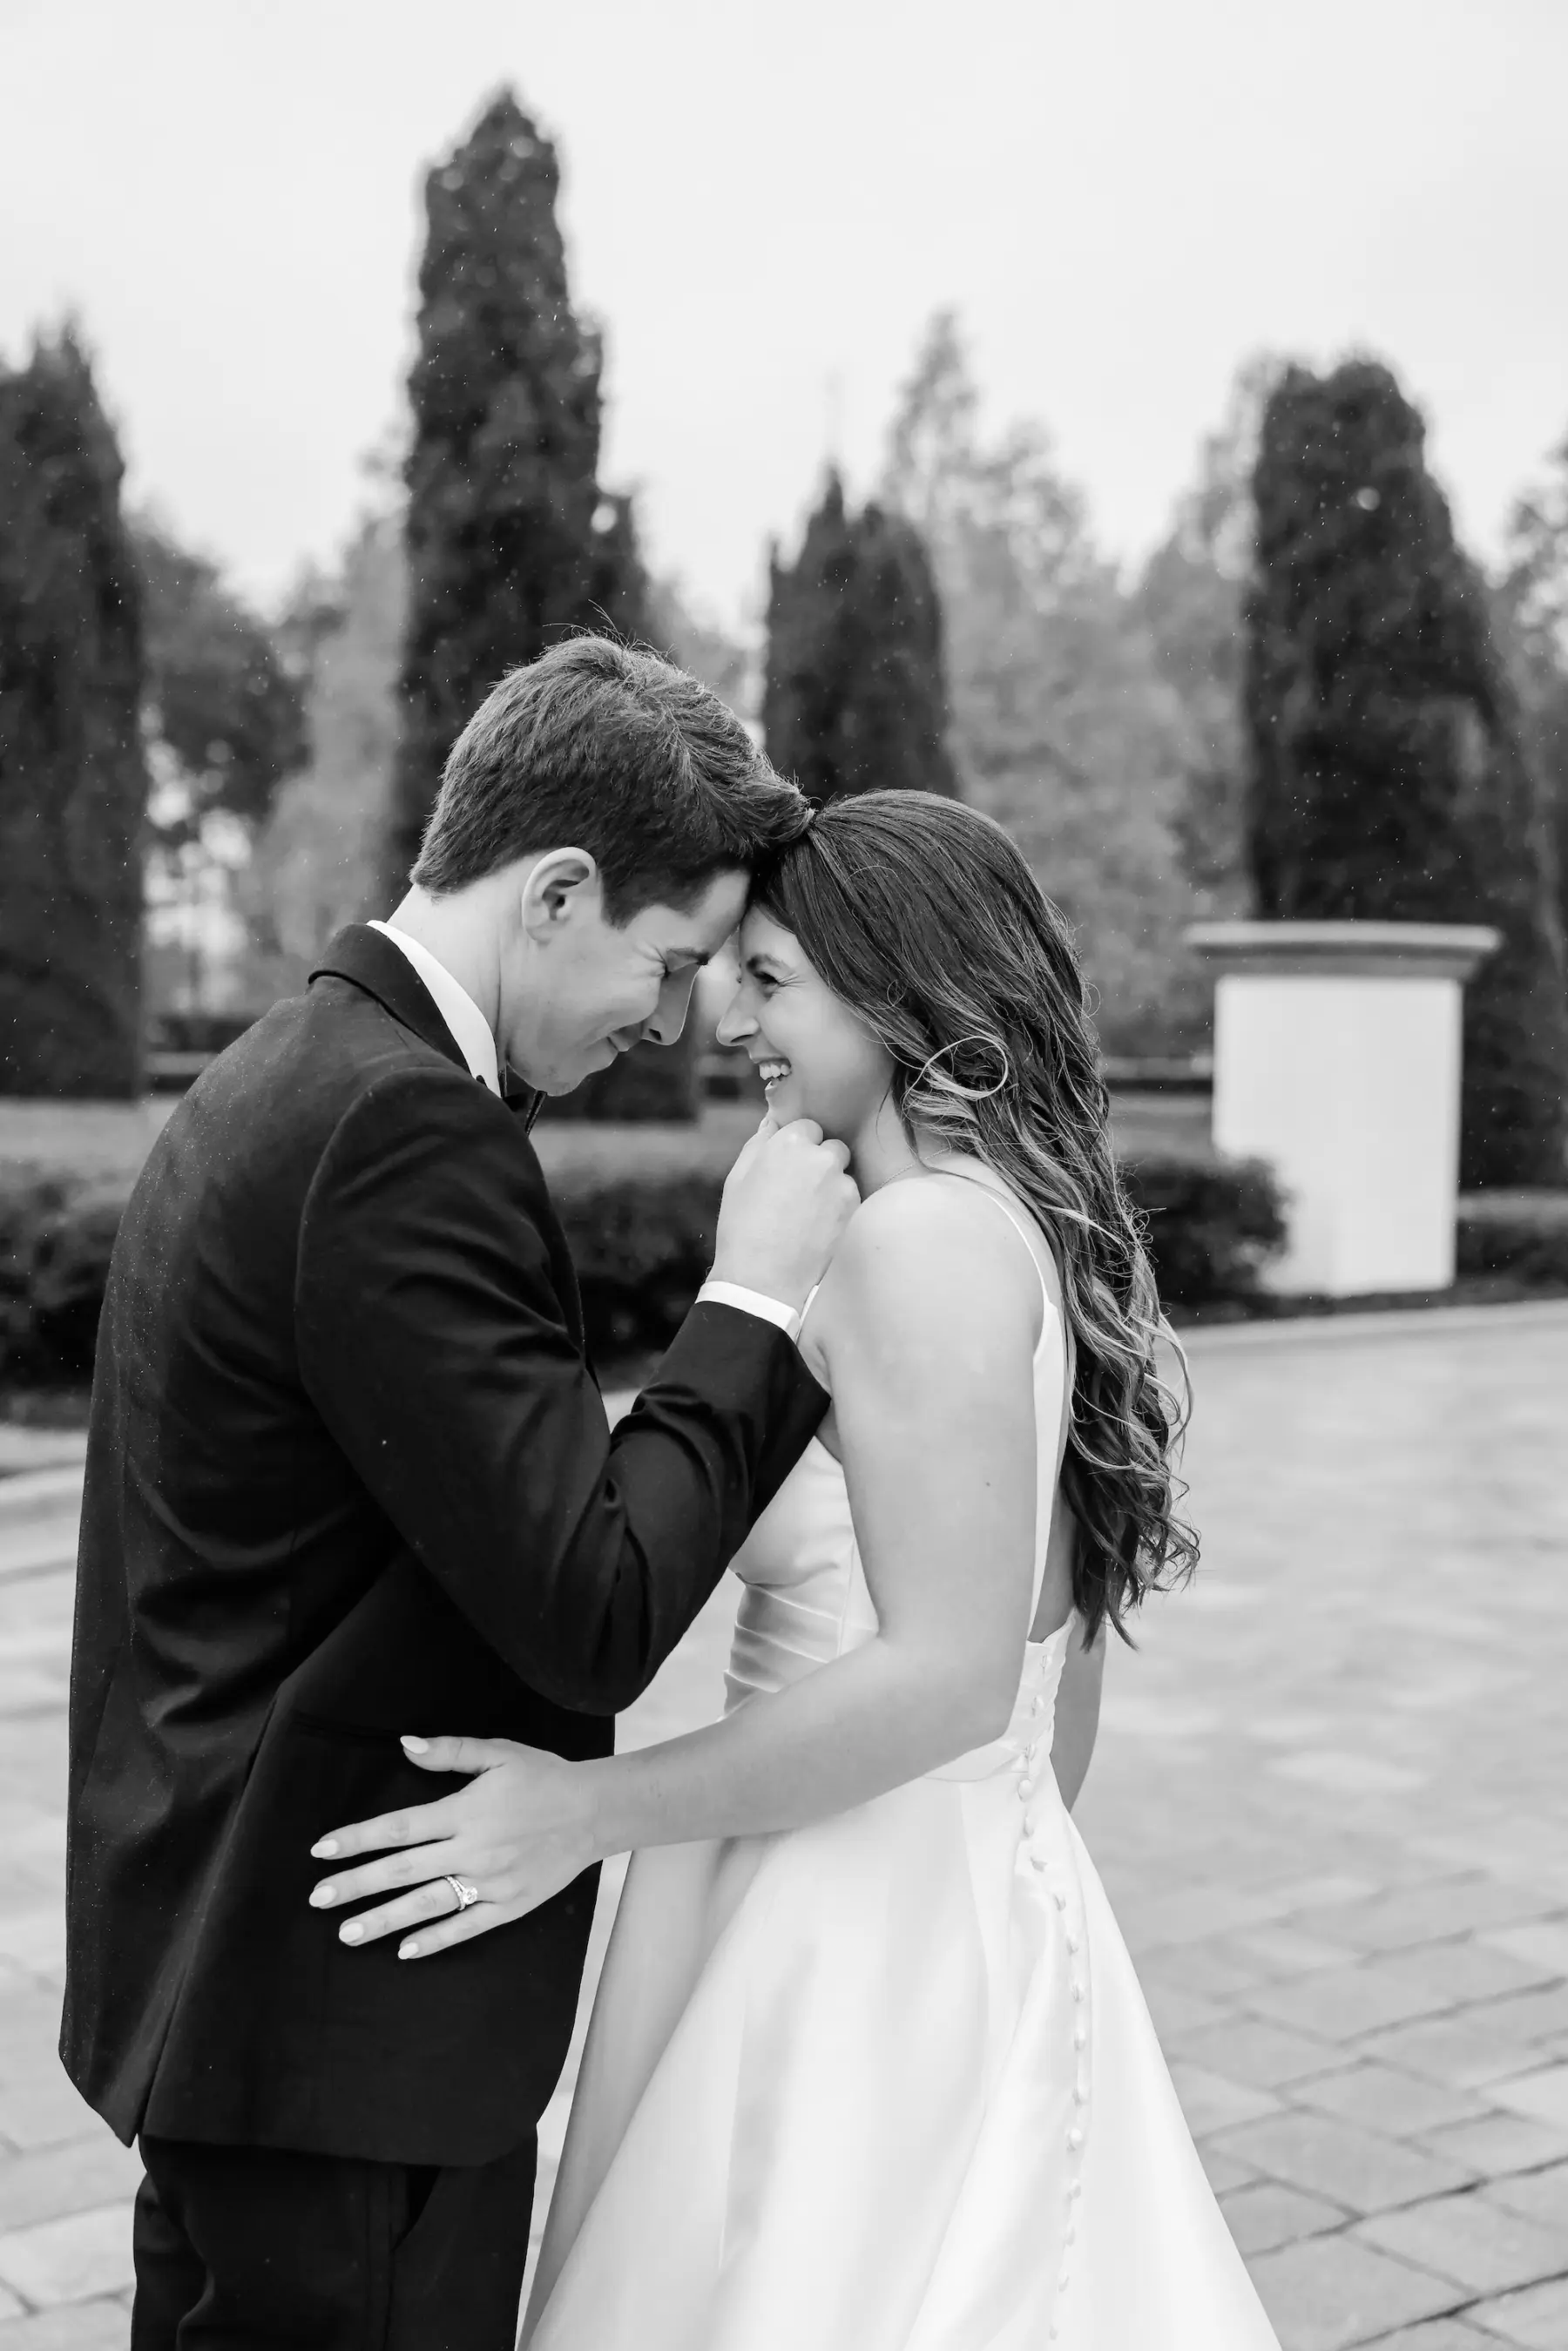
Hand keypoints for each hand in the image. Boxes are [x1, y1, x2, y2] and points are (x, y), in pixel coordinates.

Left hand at [307, 1734, 601, 1959]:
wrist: (596, 1811)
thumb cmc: (544, 1776)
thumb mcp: (499, 1752)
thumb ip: (449, 1752)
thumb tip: (403, 1745)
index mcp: (465, 1811)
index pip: (399, 1828)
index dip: (357, 1839)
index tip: (321, 1851)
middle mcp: (473, 1850)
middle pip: (403, 1870)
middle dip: (356, 1885)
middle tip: (317, 1899)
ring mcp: (491, 1882)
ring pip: (427, 1904)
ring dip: (384, 1919)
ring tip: (347, 1933)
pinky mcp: (510, 1905)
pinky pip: (466, 1927)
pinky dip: (435, 1940)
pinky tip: (405, 1951)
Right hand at [709, 1112, 857, 1314]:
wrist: (763, 1276)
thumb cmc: (742, 1226)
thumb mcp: (737, 1177)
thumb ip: (758, 1144)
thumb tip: (771, 1124)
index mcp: (789, 1142)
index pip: (808, 1127)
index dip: (798, 1147)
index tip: (788, 1167)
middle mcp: (821, 1157)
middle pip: (831, 1147)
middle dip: (821, 1161)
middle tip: (800, 1190)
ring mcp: (841, 1182)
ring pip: (843, 1173)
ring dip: (832, 1184)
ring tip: (807, 1213)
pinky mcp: (853, 1208)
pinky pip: (851, 1197)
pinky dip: (839, 1207)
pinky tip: (817, 1226)